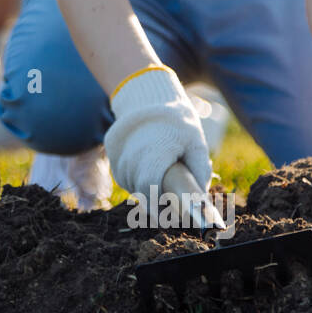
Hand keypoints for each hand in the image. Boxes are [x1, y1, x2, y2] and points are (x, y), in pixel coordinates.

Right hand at [103, 66, 212, 207]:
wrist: (149, 95)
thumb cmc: (177, 121)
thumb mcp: (196, 142)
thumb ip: (199, 170)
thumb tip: (200, 200)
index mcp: (158, 148)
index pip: (151, 185)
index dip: (157, 204)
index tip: (165, 217)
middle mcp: (133, 149)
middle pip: (139, 186)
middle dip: (152, 199)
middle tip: (165, 206)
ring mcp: (119, 147)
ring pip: (128, 180)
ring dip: (141, 187)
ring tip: (156, 181)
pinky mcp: (111, 145)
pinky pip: (120, 171)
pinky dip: (131, 176)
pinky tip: (143, 169)